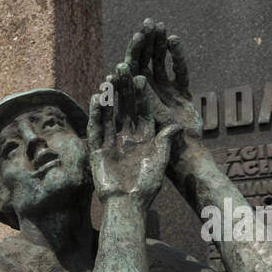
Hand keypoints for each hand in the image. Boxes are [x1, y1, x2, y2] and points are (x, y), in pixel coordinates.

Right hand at [87, 62, 179, 207]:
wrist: (127, 204)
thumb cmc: (147, 186)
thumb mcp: (160, 160)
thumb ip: (165, 141)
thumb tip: (176, 125)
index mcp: (144, 137)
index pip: (142, 110)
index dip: (141, 94)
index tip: (140, 76)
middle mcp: (127, 136)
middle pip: (125, 107)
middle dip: (123, 88)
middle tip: (121, 66)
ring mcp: (112, 142)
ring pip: (110, 114)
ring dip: (109, 96)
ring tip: (108, 77)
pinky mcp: (98, 150)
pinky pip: (96, 128)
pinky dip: (95, 113)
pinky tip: (95, 98)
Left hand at [122, 19, 201, 142]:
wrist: (184, 156)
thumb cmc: (161, 147)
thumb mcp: (145, 127)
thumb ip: (141, 104)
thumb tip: (134, 82)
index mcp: (135, 102)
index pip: (131, 75)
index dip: (133, 56)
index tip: (136, 36)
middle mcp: (149, 95)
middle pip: (144, 64)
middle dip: (145, 44)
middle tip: (147, 22)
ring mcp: (165, 93)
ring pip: (160, 64)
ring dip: (159, 45)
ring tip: (159, 25)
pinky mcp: (182, 94)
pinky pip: (180, 72)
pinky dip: (178, 57)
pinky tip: (174, 39)